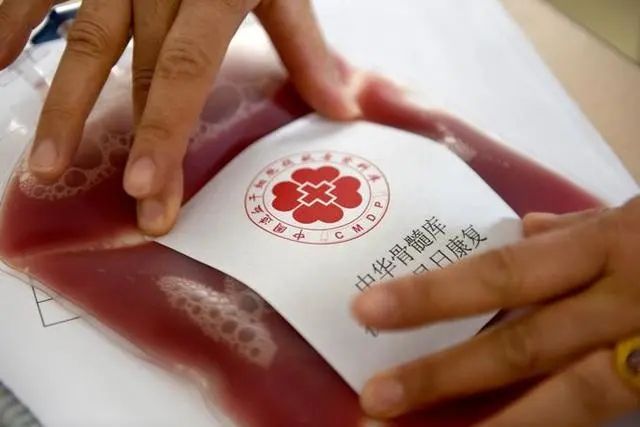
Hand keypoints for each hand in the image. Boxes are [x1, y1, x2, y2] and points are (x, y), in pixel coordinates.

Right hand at [0, 0, 358, 235]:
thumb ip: (306, 46)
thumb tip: (342, 109)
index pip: (185, 66)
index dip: (164, 128)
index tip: (147, 189)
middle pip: (140, 68)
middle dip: (136, 139)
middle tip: (135, 208)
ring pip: (82, 37)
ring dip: (61, 105)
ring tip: (44, 166)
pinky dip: (10, 22)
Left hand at [352, 196, 639, 425]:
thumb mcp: (639, 213)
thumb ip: (578, 225)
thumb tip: (524, 226)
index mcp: (609, 245)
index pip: (503, 273)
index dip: (435, 294)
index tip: (368, 312)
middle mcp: (627, 300)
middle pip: (524, 342)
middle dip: (445, 374)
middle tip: (376, 399)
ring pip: (573, 398)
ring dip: (499, 426)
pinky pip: (614, 411)